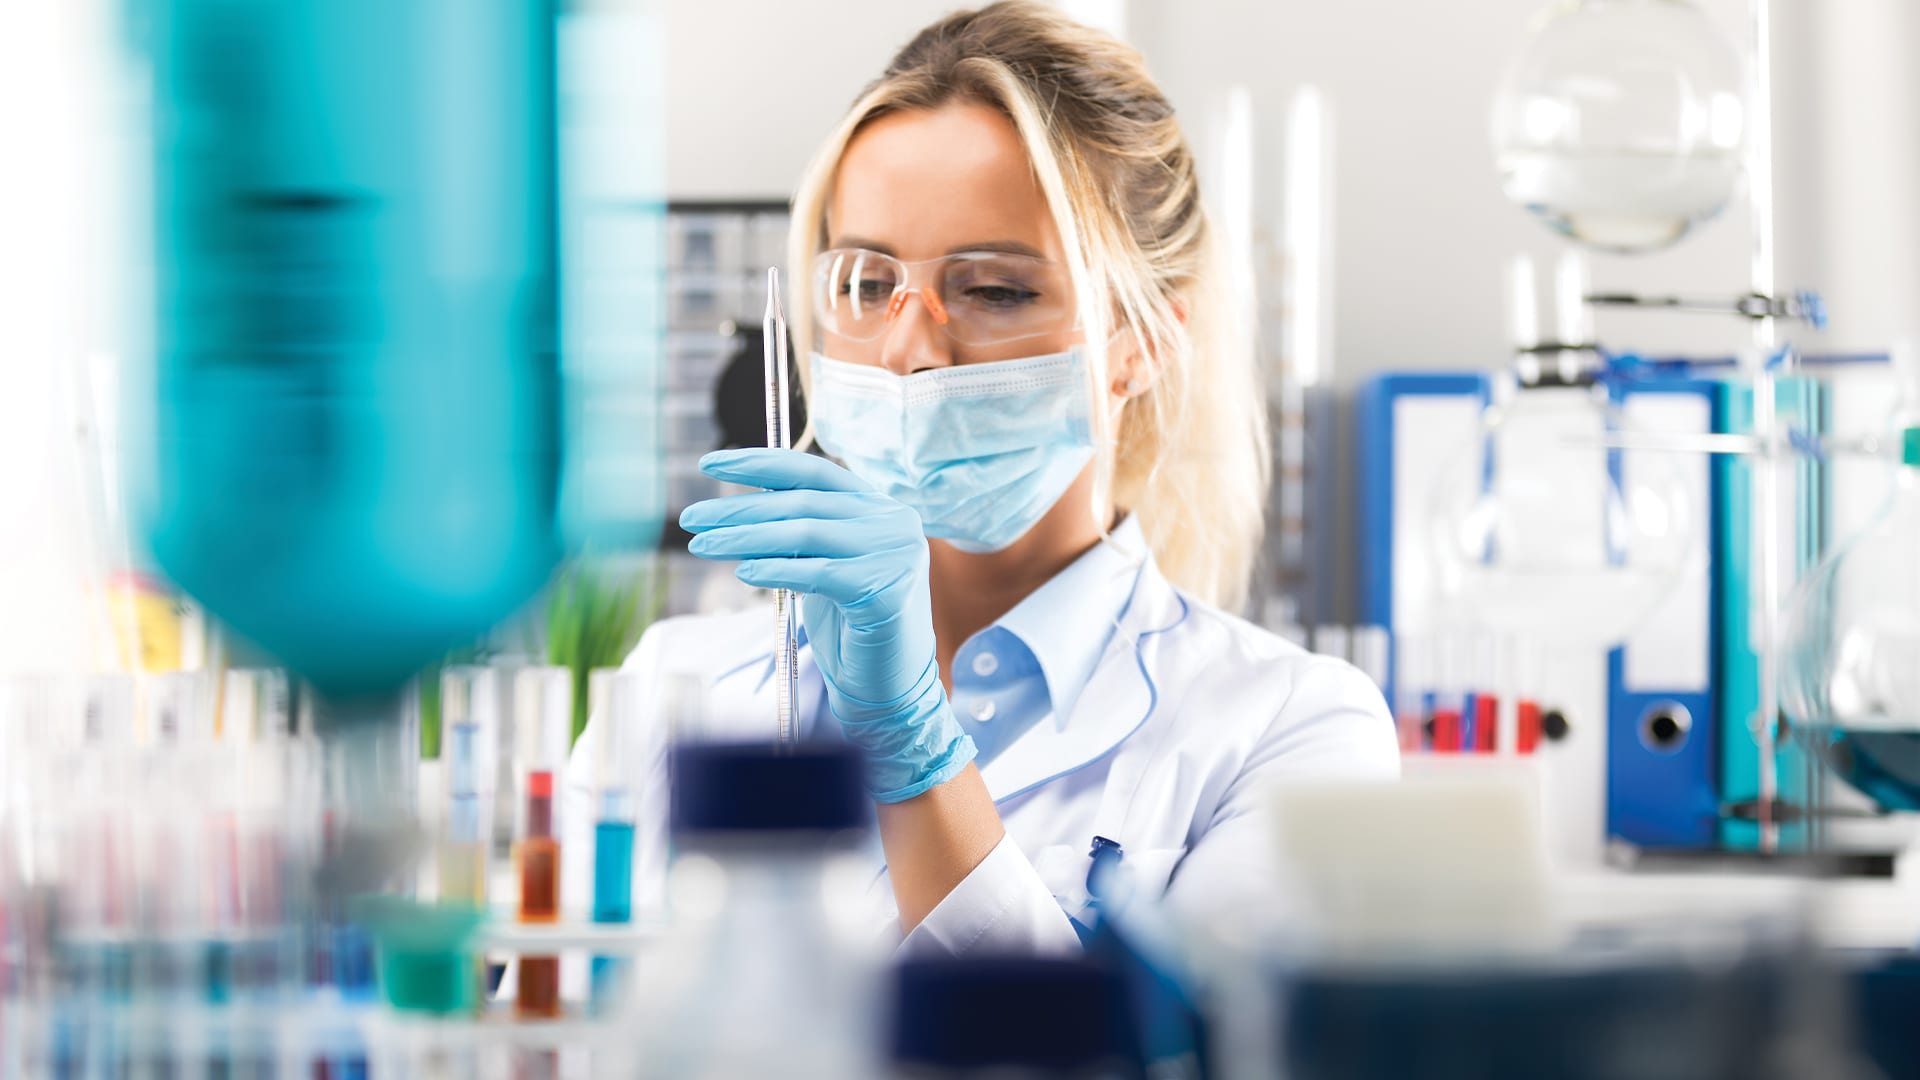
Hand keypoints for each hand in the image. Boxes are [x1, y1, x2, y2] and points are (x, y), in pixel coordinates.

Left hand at [679, 448, 974, 802]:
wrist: (889, 687)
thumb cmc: (851, 627)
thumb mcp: (823, 565)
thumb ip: (799, 531)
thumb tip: (742, 503)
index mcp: (878, 507)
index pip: (813, 471)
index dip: (759, 462)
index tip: (709, 461)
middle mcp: (893, 522)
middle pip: (803, 502)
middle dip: (740, 508)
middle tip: (691, 517)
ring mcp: (894, 555)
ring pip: (807, 532)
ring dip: (746, 537)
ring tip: (702, 544)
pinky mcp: (885, 591)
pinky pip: (819, 572)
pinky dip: (777, 570)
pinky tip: (744, 572)